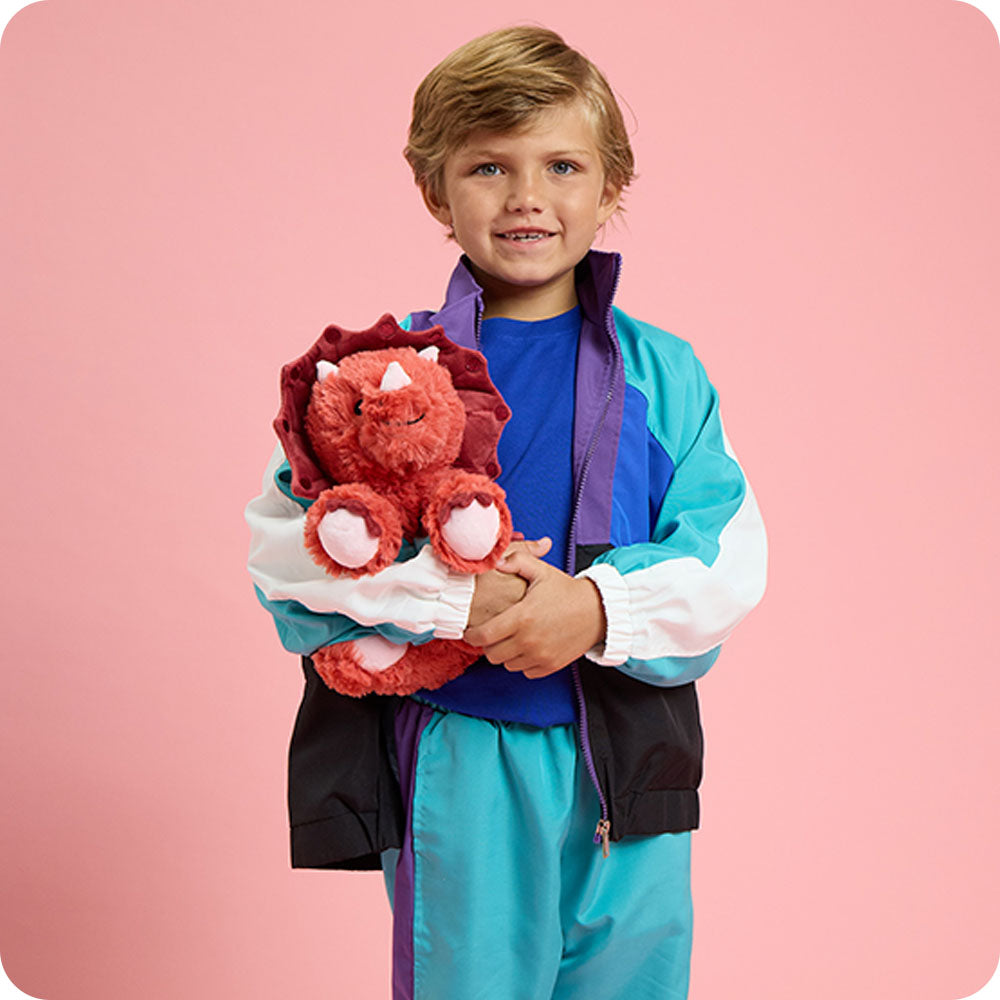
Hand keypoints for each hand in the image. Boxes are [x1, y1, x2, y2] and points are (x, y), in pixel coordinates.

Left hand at [463, 549, 606, 678]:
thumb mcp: (541, 570)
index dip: (471, 635)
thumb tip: (496, 561)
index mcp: (522, 617)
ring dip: (506, 654)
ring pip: (507, 664)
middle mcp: (529, 641)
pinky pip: (525, 671)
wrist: (597, 611)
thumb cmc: (566, 590)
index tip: (471, 631)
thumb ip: (516, 560)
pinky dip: (523, 662)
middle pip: (491, 654)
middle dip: (488, 644)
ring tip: (512, 638)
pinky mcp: (550, 666)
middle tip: (494, 633)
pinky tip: (528, 647)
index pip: (483, 636)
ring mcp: (540, 656)